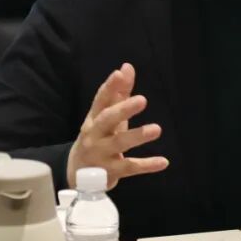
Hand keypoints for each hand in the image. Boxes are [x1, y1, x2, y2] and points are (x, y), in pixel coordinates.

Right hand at [67, 63, 168, 189]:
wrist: (77, 173)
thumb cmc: (98, 137)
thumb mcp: (106, 117)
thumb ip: (119, 93)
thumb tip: (127, 67)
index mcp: (93, 118)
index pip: (100, 100)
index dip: (109, 87)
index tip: (119, 74)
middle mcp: (94, 135)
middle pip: (107, 120)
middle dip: (123, 109)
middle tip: (142, 100)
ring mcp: (100, 154)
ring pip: (119, 143)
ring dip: (138, 135)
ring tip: (157, 129)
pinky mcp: (110, 172)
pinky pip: (129, 167)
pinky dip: (146, 165)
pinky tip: (163, 162)